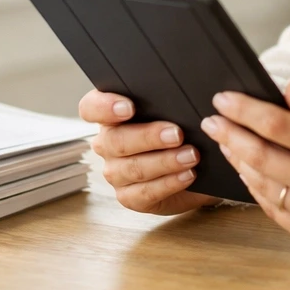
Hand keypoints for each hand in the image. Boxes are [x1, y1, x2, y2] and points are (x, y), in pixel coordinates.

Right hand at [79, 90, 220, 215]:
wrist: (198, 165)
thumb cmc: (183, 128)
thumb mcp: (177, 110)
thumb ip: (170, 99)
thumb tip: (186, 92)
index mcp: (112, 116)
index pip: (91, 108)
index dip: (104, 107)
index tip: (128, 107)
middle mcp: (108, 143)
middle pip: (116, 140)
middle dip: (149, 136)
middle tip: (177, 133)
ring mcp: (116, 172)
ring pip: (131, 168)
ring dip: (164, 161)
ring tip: (191, 155)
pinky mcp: (130, 197)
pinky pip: (143, 192)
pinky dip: (168, 183)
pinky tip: (187, 174)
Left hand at [200, 82, 289, 248]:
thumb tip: (286, 89)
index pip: (277, 126)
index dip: (245, 111)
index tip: (223, 98)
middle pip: (260, 156)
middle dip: (230, 135)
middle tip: (212, 121)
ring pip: (262, 185)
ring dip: (239, 161)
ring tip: (227, 142)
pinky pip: (274, 209)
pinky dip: (257, 188)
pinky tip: (250, 170)